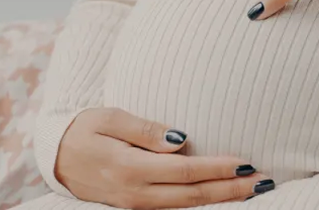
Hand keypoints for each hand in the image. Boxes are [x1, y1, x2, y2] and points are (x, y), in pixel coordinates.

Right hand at [56, 108, 273, 208]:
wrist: (53, 155)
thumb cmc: (83, 129)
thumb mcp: (110, 118)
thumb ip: (146, 130)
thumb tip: (181, 140)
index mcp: (130, 168)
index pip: (185, 171)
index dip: (218, 169)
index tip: (246, 163)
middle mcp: (136, 192)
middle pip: (192, 195)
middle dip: (231, 190)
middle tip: (264, 182)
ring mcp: (135, 204)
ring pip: (186, 207)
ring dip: (221, 199)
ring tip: (252, 191)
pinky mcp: (135, 206)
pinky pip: (174, 208)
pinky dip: (200, 204)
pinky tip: (220, 197)